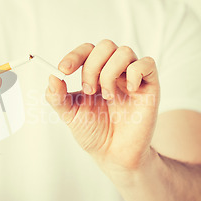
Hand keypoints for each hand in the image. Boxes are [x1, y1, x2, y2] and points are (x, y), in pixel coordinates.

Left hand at [45, 40, 159, 173]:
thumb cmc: (94, 132)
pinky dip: (134, 73)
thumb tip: (51, 76)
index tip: (63, 70)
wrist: (114, 154)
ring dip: (109, 73)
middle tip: (88, 90)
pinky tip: (129, 90)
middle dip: (92, 66)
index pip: (87, 50)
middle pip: (105, 46)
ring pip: (124, 52)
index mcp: (95, 73)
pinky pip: (146, 63)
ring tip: (107, 96)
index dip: (74, 55)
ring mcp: (132, 77)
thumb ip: (57, 96)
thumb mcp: (69, 114)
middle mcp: (114, 71)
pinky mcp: (150, 86)